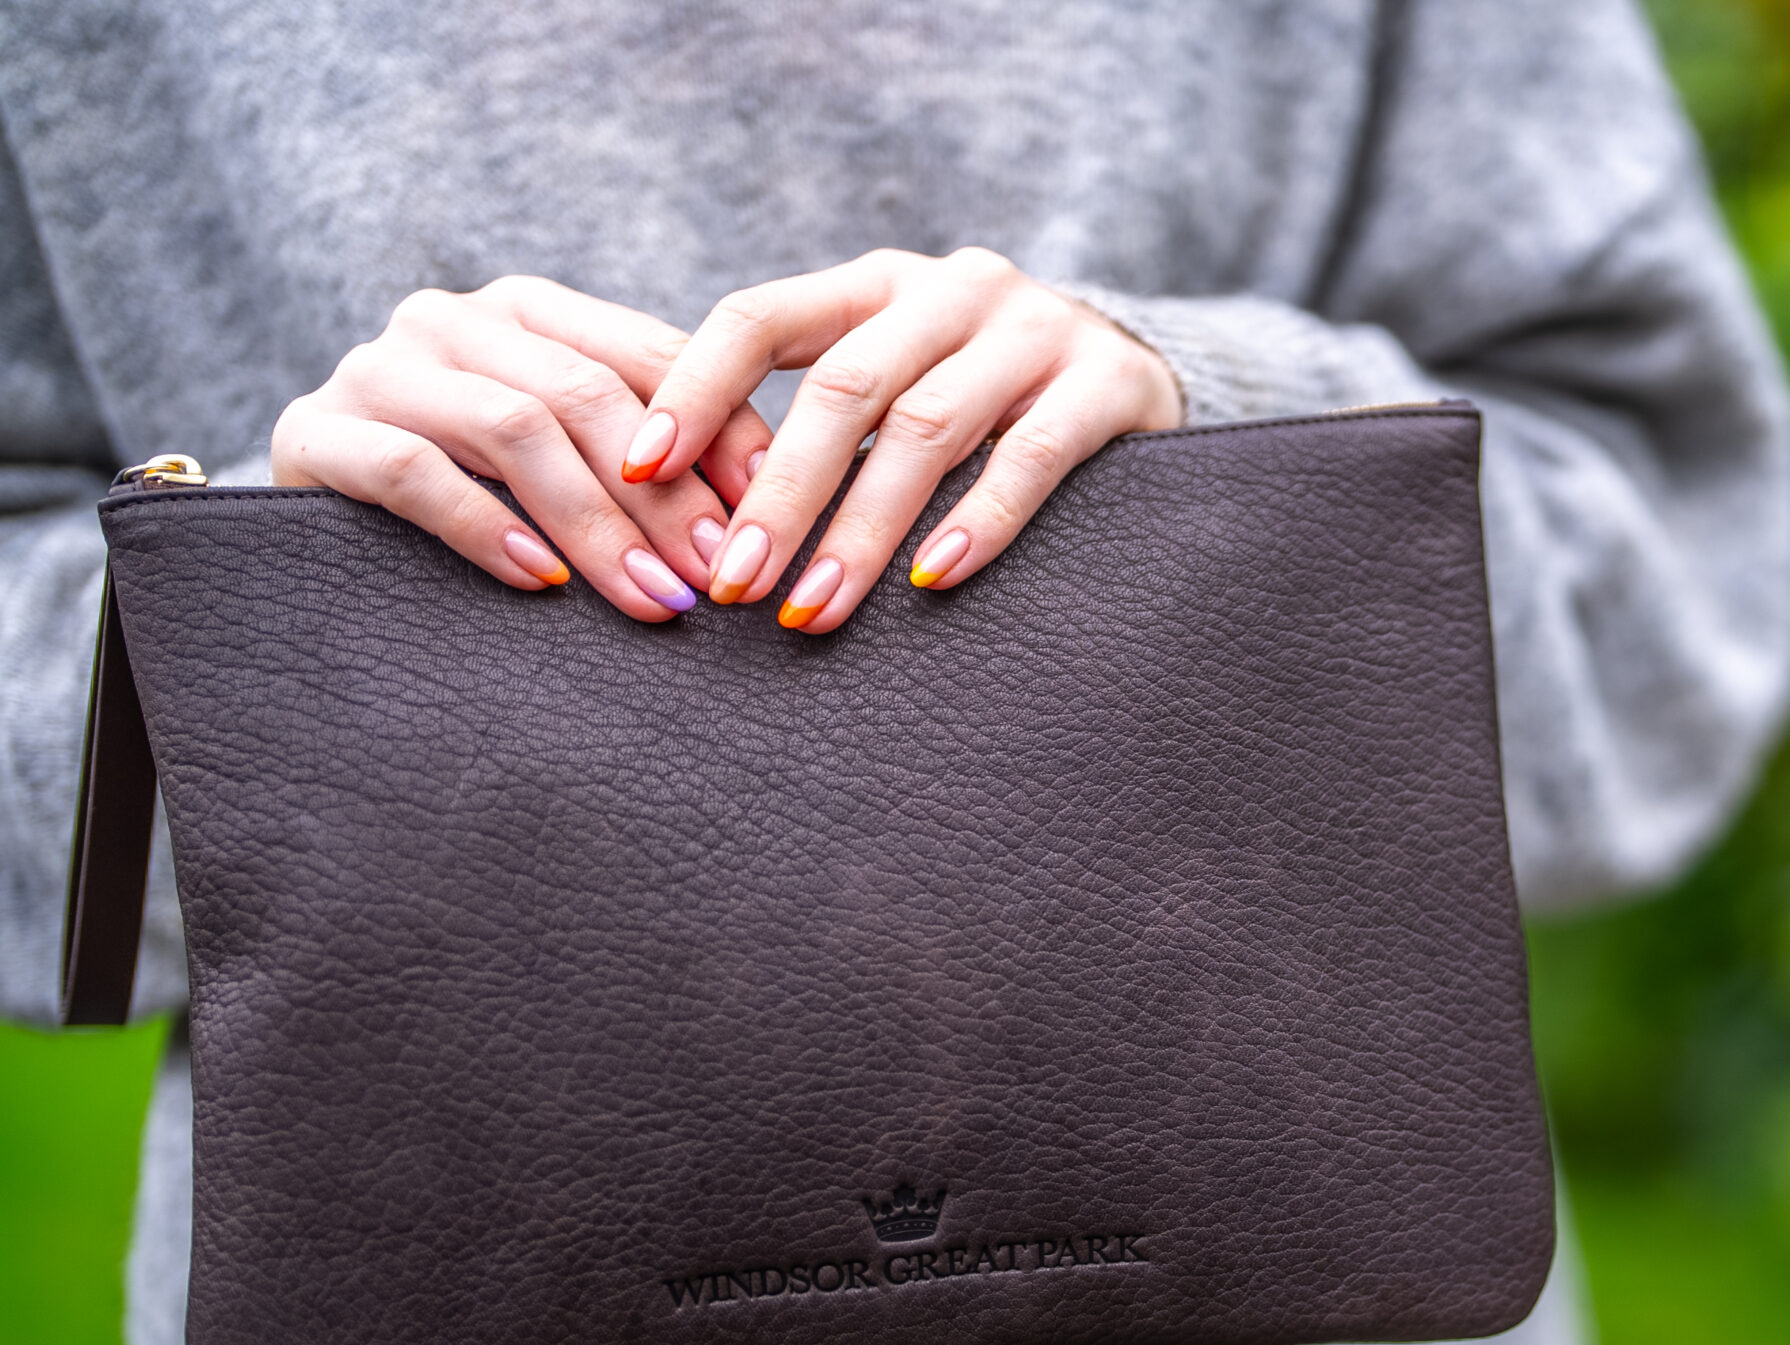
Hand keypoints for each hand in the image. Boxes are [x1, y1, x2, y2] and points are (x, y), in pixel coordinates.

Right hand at [269, 278, 773, 622]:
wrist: (315, 542)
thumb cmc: (477, 507)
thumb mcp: (569, 465)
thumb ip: (648, 459)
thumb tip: (768, 513)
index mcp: (529, 312)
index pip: (649, 356)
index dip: (722, 432)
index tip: (775, 511)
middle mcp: (451, 320)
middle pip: (586, 394)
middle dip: (666, 496)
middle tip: (720, 575)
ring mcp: (379, 370)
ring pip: (514, 428)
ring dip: (597, 525)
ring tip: (652, 598)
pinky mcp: (317, 433)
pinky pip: (415, 474)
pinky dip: (488, 529)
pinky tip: (542, 583)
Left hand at [625, 248, 1182, 632]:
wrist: (1142, 367)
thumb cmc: (987, 392)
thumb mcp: (899, 370)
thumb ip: (823, 414)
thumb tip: (690, 510)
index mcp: (878, 281)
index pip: (760, 316)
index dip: (693, 390)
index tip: (638, 470)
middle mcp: (952, 290)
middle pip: (844, 389)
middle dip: (778, 494)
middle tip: (733, 585)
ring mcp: (1035, 332)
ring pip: (925, 429)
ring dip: (861, 529)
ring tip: (814, 608)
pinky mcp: (1106, 384)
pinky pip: (1031, 456)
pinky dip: (978, 521)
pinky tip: (932, 579)